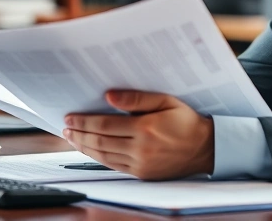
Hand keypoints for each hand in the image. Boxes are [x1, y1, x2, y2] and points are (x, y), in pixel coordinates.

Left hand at [63, 91, 213, 179]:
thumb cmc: (186, 122)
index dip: (84, 121)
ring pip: (104, 156)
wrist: (205, 148)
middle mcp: (141, 149)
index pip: (105, 125)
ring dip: (84, 147)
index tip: (71, 117)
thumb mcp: (165, 101)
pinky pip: (114, 166)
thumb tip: (109, 97)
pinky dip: (98, 158)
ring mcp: (141, 164)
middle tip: (65, 127)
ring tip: (72, 138)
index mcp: (146, 129)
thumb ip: (136, 99)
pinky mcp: (142, 174)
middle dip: (79, 134)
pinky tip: (91, 150)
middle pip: (100, 142)